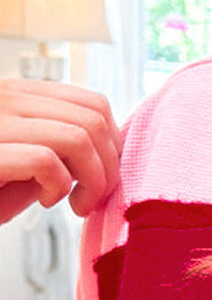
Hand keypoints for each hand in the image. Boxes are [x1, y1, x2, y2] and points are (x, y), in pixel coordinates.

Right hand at [0, 78, 121, 225]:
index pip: (92, 102)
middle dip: (108, 168)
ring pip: (78, 137)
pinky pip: (47, 161)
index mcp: (20, 95)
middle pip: (93, 120)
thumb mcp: (31, 163)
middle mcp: (7, 98)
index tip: (103, 177)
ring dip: (92, 180)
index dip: (113, 145)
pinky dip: (60, 188)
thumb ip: (63, 149)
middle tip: (93, 199)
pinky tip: (48, 202)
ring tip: (75, 204)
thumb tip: (111, 155)